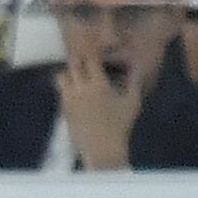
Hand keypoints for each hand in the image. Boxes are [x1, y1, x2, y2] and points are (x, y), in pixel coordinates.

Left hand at [59, 45, 145, 171]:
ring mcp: (69, 100)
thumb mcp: (132, 102)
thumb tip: (137, 66)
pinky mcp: (63, 110)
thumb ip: (134, 81)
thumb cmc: (120, 126)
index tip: (94, 48)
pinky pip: (60, 92)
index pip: (90, 60)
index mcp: (98, 85)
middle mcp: (80, 89)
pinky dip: (66, 87)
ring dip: (68, 73)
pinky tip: (75, 90)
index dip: (91, 51)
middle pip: (72, 65)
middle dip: (78, 59)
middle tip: (84, 59)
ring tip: (78, 74)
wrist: (102, 149)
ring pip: (61, 77)